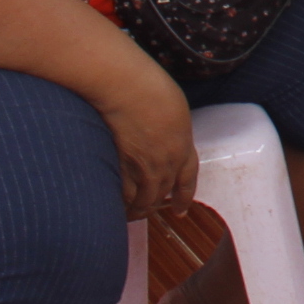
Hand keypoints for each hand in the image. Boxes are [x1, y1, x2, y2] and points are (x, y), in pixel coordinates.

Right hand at [97, 62, 199, 220]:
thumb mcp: (175, 112)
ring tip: (130, 214)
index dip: (184, 198)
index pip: (187, 181)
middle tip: (147, 210)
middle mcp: (166, 164)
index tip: (180, 211)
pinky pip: (123, 196)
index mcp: (184, 147)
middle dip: (155, 205)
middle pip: (161, 195)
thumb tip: (164, 140)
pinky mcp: (120, 168)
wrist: (128, 89)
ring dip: (137, 210)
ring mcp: (142, 168)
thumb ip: (172, 132)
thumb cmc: (152, 89)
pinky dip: (121, 205)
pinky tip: (115, 207)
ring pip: (142, 201)